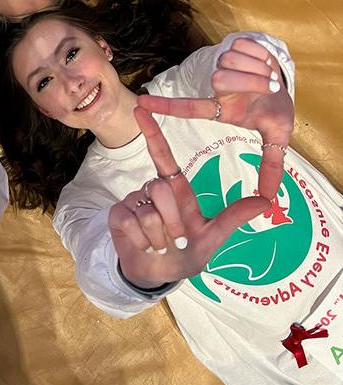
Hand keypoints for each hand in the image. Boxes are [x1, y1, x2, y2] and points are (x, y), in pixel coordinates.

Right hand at [108, 107, 269, 289]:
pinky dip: (143, 242)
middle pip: (161, 190)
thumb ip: (234, 217)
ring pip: (148, 212)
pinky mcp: (118, 216)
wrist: (158, 276)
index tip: (142, 109)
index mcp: (175, 190)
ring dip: (159, 238)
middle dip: (173, 223)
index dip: (153, 133)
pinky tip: (144, 247)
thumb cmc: (187, 253)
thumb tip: (266, 201)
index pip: (163, 156)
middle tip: (177, 241)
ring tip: (160, 246)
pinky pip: (132, 223)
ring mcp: (134, 202)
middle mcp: (152, 190)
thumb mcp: (213, 237)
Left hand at [138, 36, 293, 198]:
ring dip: (258, 70)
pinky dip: (261, 56)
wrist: (287, 82)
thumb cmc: (274, 110)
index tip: (140, 105)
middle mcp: (216, 86)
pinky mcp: (232, 44)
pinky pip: (245, 48)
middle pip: (219, 79)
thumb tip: (269, 199)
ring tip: (267, 78)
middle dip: (249, 81)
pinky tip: (265, 63)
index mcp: (221, 108)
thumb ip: (271, 164)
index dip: (165, 106)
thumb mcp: (276, 135)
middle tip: (267, 87)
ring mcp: (222, 64)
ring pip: (231, 62)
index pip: (189, 108)